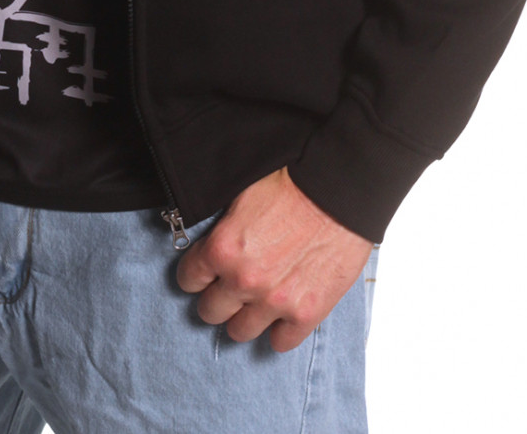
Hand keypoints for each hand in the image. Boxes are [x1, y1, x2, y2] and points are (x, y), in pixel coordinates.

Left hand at [175, 167, 371, 350]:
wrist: (338, 191)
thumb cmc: (292, 183)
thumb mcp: (241, 196)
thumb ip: (222, 229)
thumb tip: (210, 242)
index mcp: (222, 248)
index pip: (188, 280)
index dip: (197, 275)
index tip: (205, 274)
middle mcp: (243, 280)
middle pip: (210, 311)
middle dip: (218, 298)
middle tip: (230, 288)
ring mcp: (274, 301)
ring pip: (240, 332)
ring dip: (245, 318)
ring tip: (255, 303)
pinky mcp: (307, 313)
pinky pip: (280, 343)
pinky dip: (280, 331)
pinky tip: (283, 314)